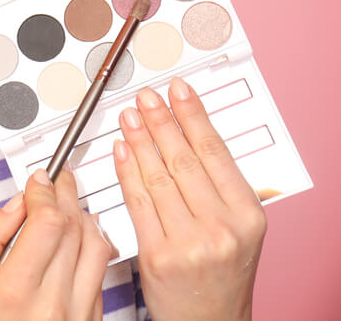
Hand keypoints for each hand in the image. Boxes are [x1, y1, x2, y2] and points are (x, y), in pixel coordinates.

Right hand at [0, 166, 114, 320]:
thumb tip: (15, 204)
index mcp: (16, 291)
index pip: (46, 221)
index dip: (44, 190)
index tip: (37, 178)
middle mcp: (54, 302)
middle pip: (74, 227)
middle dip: (65, 193)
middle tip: (56, 179)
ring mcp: (79, 313)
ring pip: (98, 245)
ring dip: (85, 216)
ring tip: (69, 204)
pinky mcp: (92, 320)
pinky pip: (102, 272)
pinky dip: (94, 245)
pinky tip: (77, 238)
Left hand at [113, 76, 266, 320]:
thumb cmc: (220, 277)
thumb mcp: (237, 231)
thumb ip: (218, 189)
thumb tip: (189, 135)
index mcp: (248, 216)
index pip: (216, 152)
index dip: (194, 116)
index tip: (179, 91)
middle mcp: (223, 228)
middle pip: (185, 159)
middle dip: (162, 121)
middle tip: (146, 96)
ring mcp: (191, 242)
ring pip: (158, 177)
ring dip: (141, 140)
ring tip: (130, 116)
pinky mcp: (159, 255)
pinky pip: (138, 203)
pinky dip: (127, 171)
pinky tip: (121, 151)